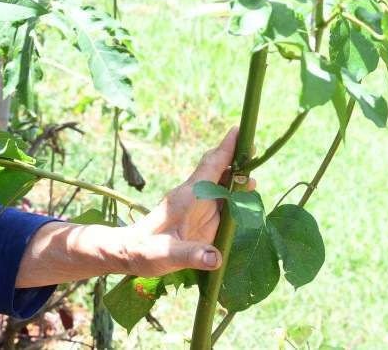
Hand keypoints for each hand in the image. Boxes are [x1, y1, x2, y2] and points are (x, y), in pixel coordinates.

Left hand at [117, 127, 251, 276]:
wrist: (130, 253)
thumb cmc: (144, 252)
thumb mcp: (165, 256)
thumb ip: (191, 255)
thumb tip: (216, 258)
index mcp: (187, 197)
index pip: (210, 166)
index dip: (226, 148)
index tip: (239, 130)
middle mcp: (195, 197)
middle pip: (219, 171)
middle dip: (238, 159)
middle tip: (256, 150)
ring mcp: (199, 208)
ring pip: (223, 186)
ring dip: (239, 178)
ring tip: (254, 177)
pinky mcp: (203, 220)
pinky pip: (223, 202)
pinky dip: (236, 196)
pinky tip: (247, 197)